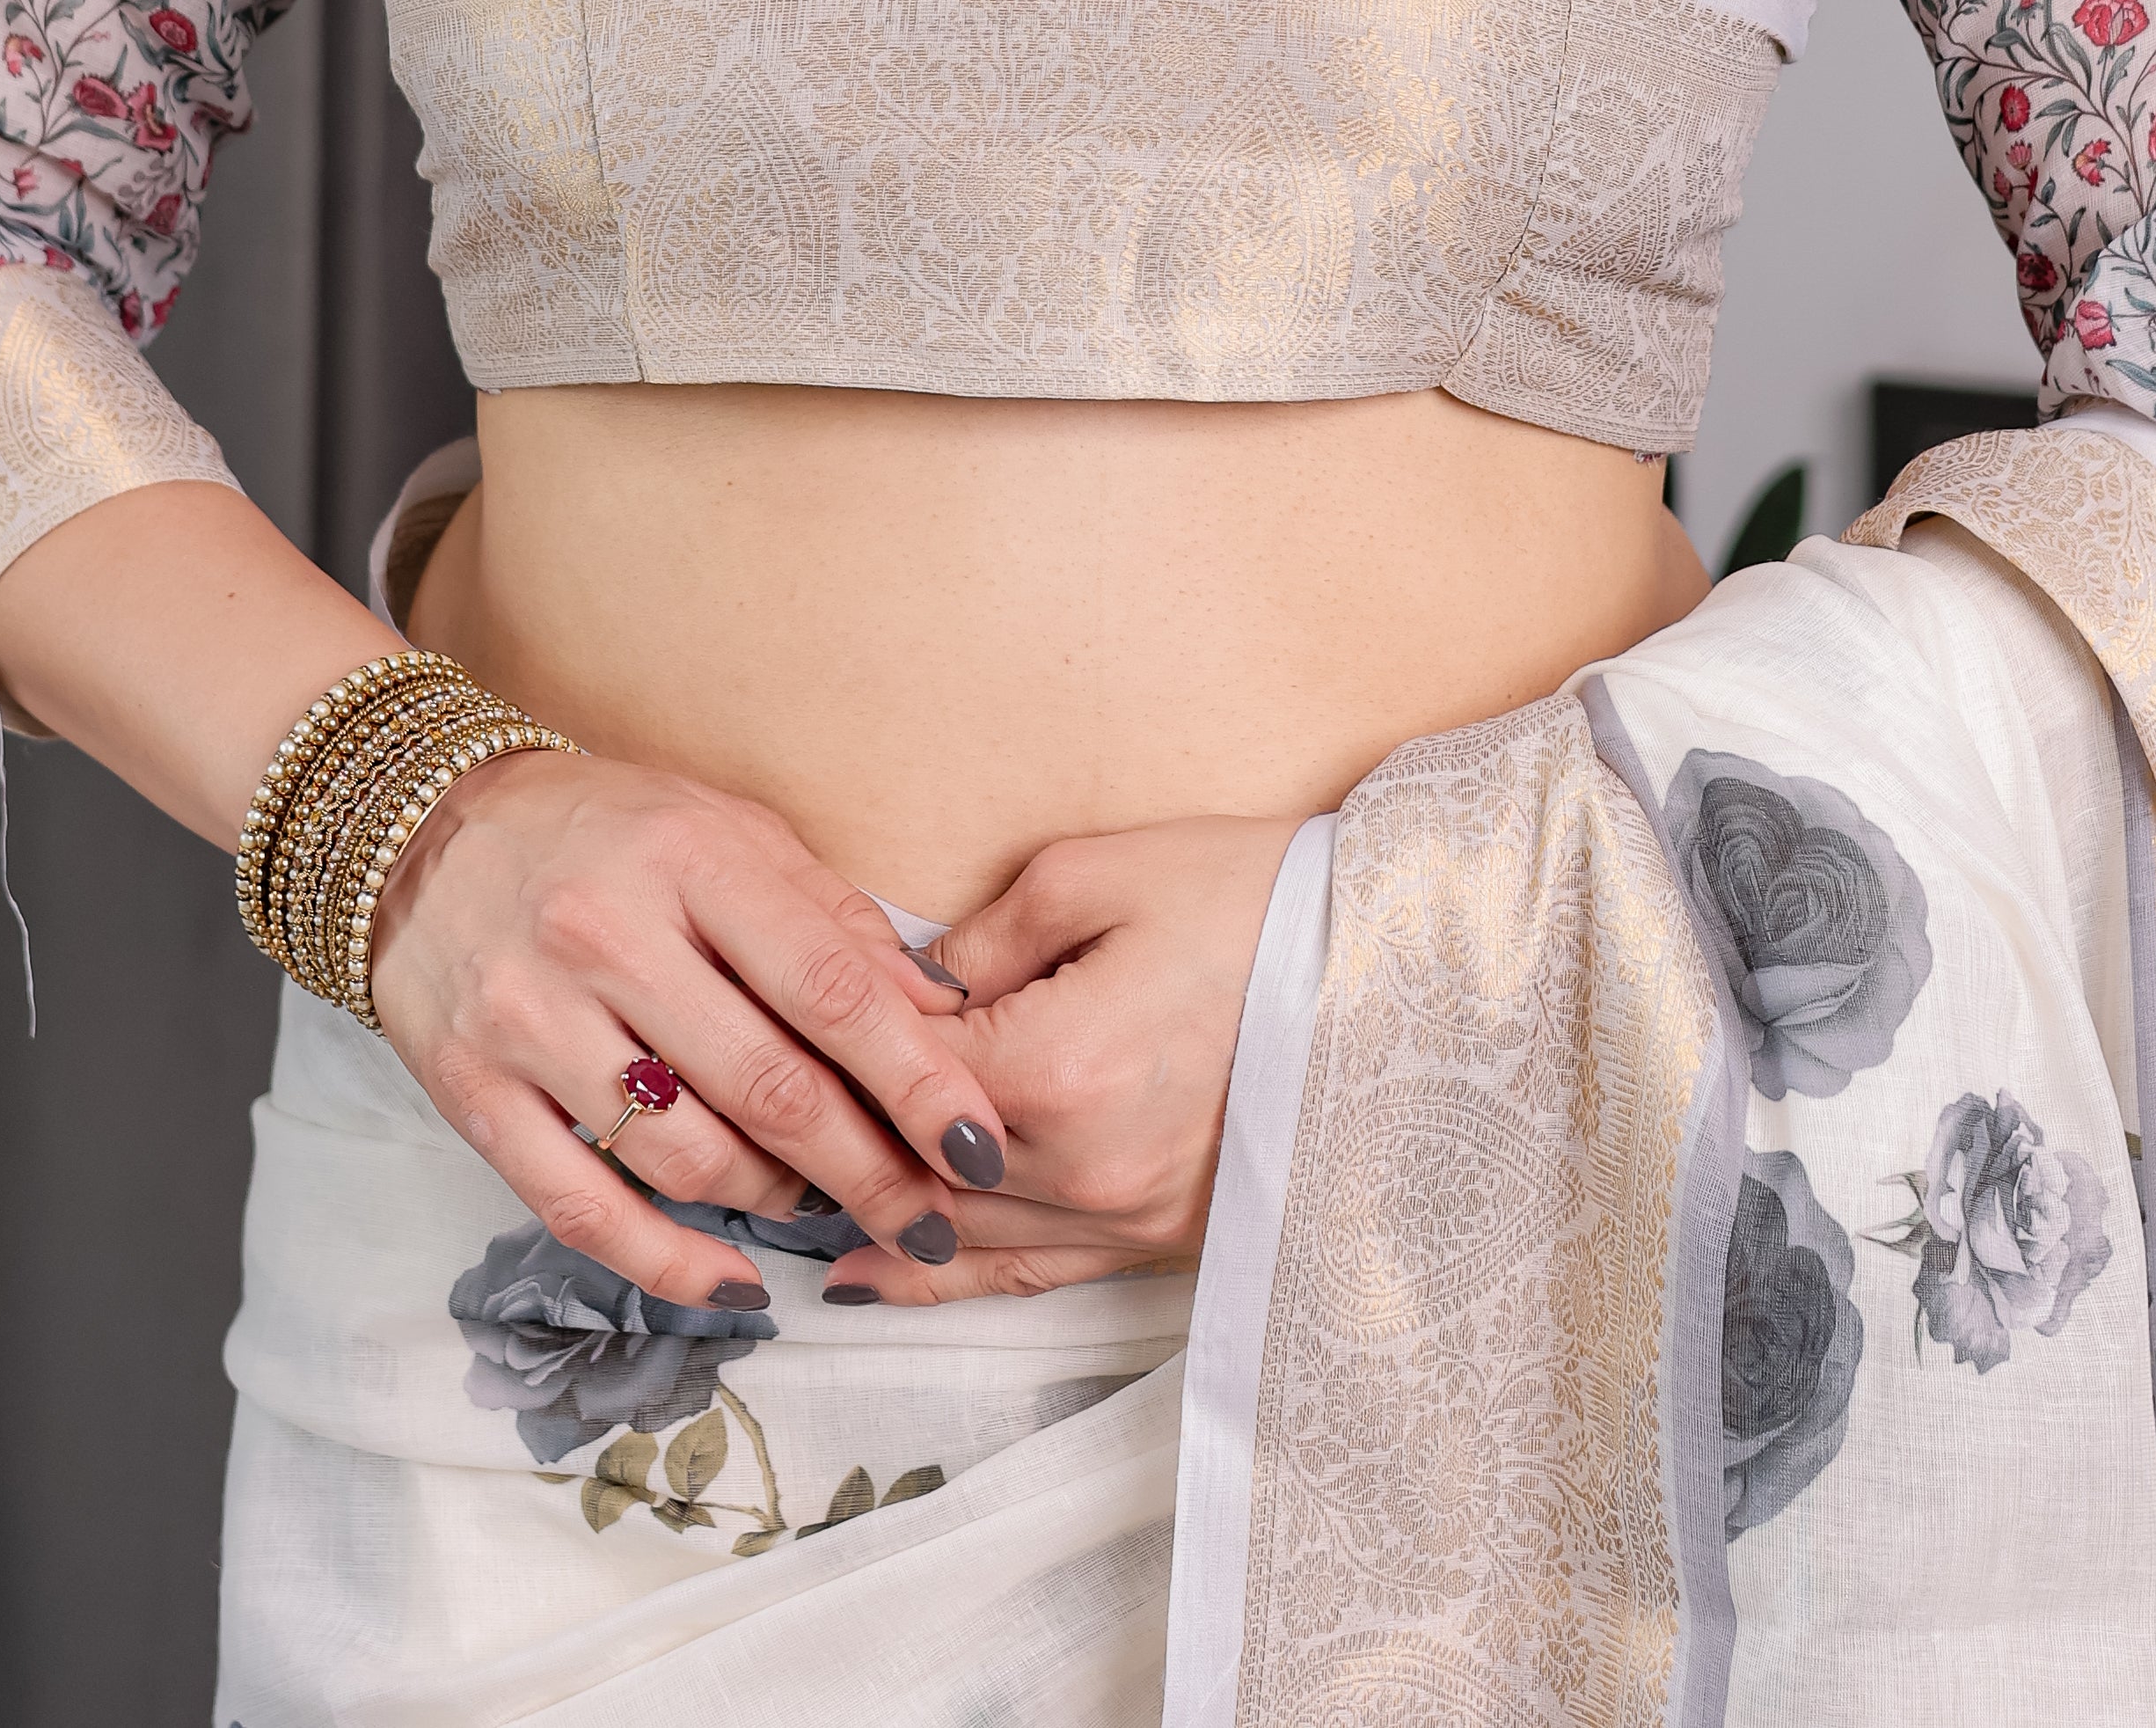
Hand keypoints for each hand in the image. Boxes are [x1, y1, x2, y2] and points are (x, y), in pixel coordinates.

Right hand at [368, 748, 1012, 1308]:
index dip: (920, 1081)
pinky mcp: (473, 1093)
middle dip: (868, 1170)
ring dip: (775, 1201)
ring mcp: (532, 1020)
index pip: (832, 989)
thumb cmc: (608, 830)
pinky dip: (669, 1264)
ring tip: (813, 1198)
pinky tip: (732, 1287)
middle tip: (927, 1215)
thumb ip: (831, 918)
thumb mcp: (728, 831)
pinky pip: (584, 1211)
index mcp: (690, 858)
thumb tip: (937, 1012)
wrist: (424, 830)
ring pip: (687, 1159)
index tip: (983, 1147)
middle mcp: (606, 936)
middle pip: (769, 1088)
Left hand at [813, 815, 1297, 1304]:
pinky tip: (869, 1283)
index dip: (845, 1037)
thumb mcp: (1099, 873)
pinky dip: (943, 1281)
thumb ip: (983, 937)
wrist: (1387, 968)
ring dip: (875, 1212)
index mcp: (1055, 1066)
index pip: (902, 1070)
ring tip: (786, 1195)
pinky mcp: (1159, 1239)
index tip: (800, 1005)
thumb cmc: (1250, 899)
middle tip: (768, 1100)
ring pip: (959, 1235)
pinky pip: (1029, 1275)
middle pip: (916, 1166)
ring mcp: (1124, 1216)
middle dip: (844, 1132)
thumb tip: (913, 986)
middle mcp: (1082, 1165)